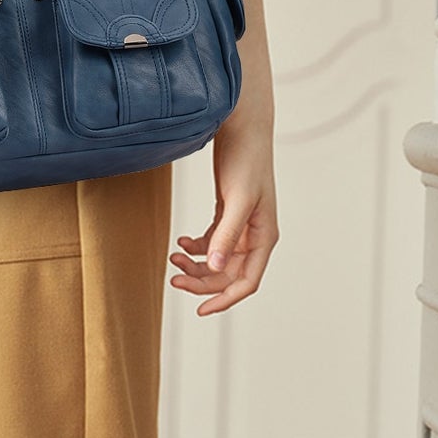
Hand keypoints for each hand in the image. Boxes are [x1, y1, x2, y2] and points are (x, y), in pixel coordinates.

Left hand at [168, 108, 277, 315]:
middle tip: (173, 277)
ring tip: (173, 258)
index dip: (224, 299)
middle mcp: (254, 235)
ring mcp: (241, 225)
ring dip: (195, 264)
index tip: (200, 310)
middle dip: (201, 281)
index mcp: (264, 237)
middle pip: (227, 274)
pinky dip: (195, 246)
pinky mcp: (227, 212)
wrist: (241, 127)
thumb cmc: (245, 159)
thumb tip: (214, 268)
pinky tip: (180, 242)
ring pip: (217, 260)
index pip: (246, 282)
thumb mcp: (237, 199)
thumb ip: (227, 234)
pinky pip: (211, 241)